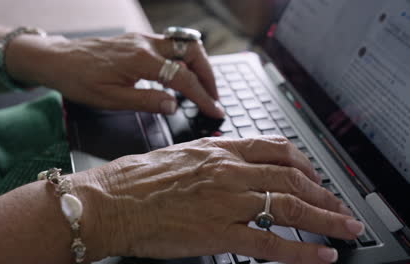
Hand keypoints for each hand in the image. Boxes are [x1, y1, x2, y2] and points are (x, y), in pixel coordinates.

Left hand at [10, 32, 223, 117]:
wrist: (57, 59)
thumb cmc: (79, 80)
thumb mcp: (111, 99)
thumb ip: (146, 101)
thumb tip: (174, 105)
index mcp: (141, 60)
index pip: (183, 79)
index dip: (203, 97)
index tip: (216, 111)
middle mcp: (146, 45)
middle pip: (191, 52)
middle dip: (209, 74)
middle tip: (214, 97)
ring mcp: (142, 39)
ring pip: (183, 46)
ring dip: (198, 66)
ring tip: (202, 89)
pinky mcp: (137, 41)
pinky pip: (169, 47)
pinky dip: (183, 61)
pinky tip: (180, 78)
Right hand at [72, 136, 362, 263]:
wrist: (111, 200)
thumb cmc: (137, 179)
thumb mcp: (180, 154)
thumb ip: (212, 157)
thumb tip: (233, 163)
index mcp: (218, 150)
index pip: (275, 149)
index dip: (303, 163)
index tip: (315, 175)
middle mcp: (229, 171)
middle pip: (291, 178)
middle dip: (323, 193)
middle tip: (340, 206)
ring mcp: (227, 201)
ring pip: (289, 207)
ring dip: (324, 219)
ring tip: (345, 228)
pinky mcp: (219, 232)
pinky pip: (270, 242)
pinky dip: (300, 252)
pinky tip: (319, 256)